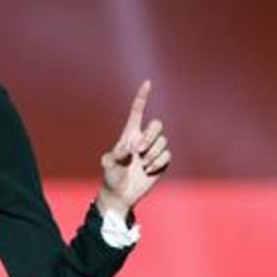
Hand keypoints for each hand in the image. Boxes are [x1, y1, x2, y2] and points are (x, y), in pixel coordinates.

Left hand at [98, 80, 171, 213]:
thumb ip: (116, 155)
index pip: (138, 111)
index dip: (142, 96)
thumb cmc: (111, 176)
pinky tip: (149, 170)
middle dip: (151, 136)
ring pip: (163, 141)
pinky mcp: (161, 161)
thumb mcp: (108, 164)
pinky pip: (168, 154)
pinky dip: (159, 162)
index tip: (148, 83)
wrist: (121, 193)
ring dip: (153, 154)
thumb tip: (129, 147)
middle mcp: (143, 139)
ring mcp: (153, 150)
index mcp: (129, 134)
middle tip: (138, 151)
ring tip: (142, 165)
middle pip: (156, 125)